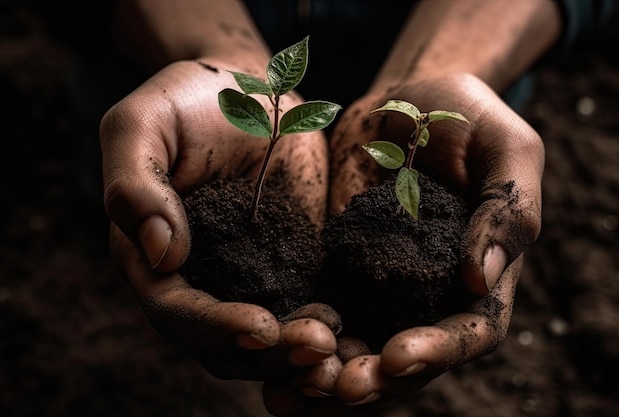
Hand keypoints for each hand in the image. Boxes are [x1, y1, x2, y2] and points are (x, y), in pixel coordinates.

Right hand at [100, 59, 337, 384]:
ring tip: (340, 352)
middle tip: (319, 347)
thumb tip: (163, 255)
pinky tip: (352, 332)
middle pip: (223, 342)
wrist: (250, 89)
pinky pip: (302, 312)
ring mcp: (245, 277)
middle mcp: (198, 277)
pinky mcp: (289, 266)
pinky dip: (322, 333)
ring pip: (265, 341)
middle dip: (268, 354)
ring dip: (298, 357)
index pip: (175, 310)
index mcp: (151, 254)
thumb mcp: (143, 125)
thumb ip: (135, 185)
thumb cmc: (189, 99)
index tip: (261, 327)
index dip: (214, 326)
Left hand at [323, 72, 542, 406]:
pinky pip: (321, 312)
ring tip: (291, 390)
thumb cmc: (469, 116)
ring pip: (359, 347)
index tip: (398, 357)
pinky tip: (266, 356)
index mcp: (480, 274)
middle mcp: (430, 292)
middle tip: (335, 388)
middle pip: (408, 358)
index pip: (469, 331)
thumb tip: (482, 277)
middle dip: (374, 379)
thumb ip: (508, 208)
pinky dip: (298, 341)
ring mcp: (382, 285)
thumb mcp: (505, 147)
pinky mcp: (339, 267)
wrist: (408, 99)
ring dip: (329, 376)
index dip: (438, 352)